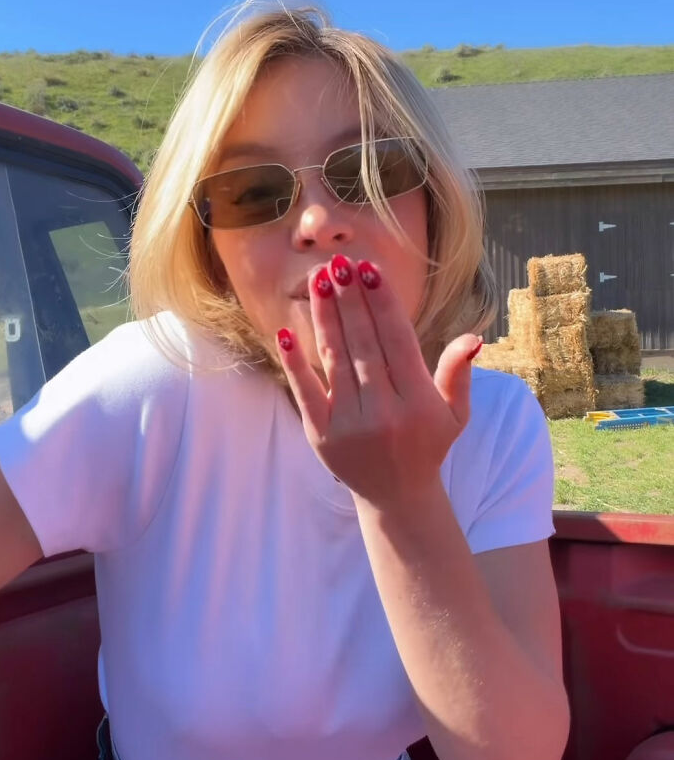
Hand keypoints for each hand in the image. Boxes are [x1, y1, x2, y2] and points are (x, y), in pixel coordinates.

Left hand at [276, 254, 482, 509]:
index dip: (383, 302)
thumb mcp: (456, 413)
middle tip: (339, 263)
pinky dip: (295, 363)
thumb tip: (473, 337)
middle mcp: (385, 411)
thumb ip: (458, 373)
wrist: (397, 496)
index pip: (397, 340)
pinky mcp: (321, 435)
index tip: (370, 270)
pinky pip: (305, 392)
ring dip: (326, 317)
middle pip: (364, 343)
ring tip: (320, 280)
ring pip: (335, 360)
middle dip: (350, 299)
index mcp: (419, 401)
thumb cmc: (427, 445)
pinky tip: (286, 333)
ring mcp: (350, 424)